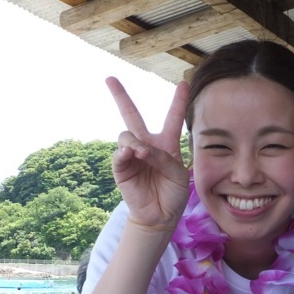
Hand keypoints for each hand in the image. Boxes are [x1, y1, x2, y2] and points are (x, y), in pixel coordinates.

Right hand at [107, 77, 191, 228]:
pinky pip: (119, 154)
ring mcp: (132, 155)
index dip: (178, 101)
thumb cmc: (173, 193)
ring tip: (142, 154)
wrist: (161, 215)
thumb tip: (137, 148)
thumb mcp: (177, 173)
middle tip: (110, 78)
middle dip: (120, 96)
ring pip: (126, 135)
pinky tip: (131, 154)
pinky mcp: (121, 168)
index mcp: (166, 144)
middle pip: (132, 115)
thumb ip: (161, 157)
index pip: (172, 118)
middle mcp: (147, 145)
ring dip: (135, 142)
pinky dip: (125, 152)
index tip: (183, 82)